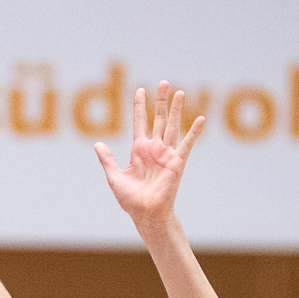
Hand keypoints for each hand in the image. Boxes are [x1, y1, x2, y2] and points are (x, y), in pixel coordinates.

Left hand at [95, 81, 204, 230]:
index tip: (139, 90)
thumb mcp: (114, 177)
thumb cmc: (130, 200)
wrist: (145, 214)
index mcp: (139, 150)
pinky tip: (201, 117)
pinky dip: (194, 131)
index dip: (139, 106)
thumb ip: (107, 160)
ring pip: (171, 126)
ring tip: (179, 92)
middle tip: (163, 82)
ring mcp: (166, 154)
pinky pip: (187, 144)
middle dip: (160, 101)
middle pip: (158, 119)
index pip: (140, 122)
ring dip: (176, 109)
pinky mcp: (177, 162)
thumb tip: (97, 144)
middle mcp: (154, 148)